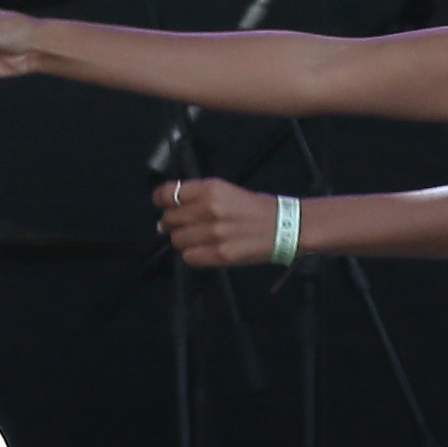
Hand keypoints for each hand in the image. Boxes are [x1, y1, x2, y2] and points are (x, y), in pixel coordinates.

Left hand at [154, 177, 285, 267]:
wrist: (287, 226)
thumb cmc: (256, 207)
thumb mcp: (227, 191)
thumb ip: (199, 197)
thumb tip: (170, 208)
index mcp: (210, 189)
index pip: (167, 193)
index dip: (160, 200)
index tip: (162, 205)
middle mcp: (209, 208)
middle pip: (169, 219)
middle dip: (170, 225)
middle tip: (178, 227)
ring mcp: (214, 233)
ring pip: (177, 240)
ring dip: (182, 241)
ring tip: (195, 240)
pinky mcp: (220, 254)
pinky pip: (190, 257)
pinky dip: (193, 255)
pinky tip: (203, 251)